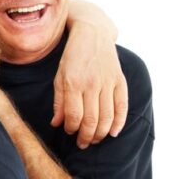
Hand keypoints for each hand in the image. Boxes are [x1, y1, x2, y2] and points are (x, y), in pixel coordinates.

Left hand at [54, 10, 127, 147]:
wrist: (92, 34)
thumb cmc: (72, 57)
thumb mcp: (59, 77)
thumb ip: (58, 101)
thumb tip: (57, 123)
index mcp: (73, 83)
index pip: (73, 115)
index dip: (71, 128)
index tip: (69, 132)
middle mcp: (91, 84)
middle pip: (91, 119)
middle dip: (86, 136)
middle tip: (82, 143)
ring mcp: (108, 82)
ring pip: (107, 116)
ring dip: (101, 133)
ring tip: (95, 140)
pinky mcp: (120, 80)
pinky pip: (122, 105)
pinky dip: (119, 122)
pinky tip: (113, 132)